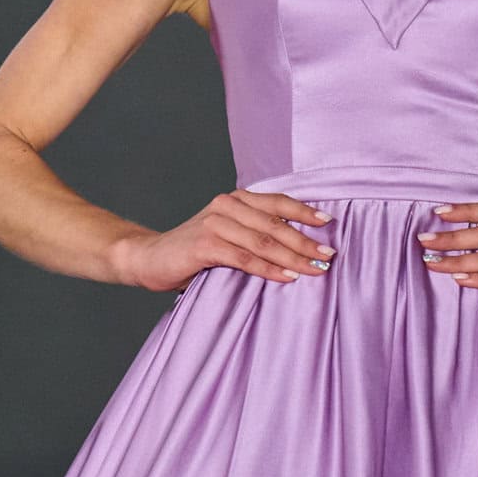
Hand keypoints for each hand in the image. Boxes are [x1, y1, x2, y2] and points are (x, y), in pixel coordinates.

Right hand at [112, 190, 335, 293]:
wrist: (148, 258)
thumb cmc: (192, 252)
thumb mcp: (226, 237)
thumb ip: (253, 235)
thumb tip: (297, 248)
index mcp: (234, 199)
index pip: (277, 202)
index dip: (304, 212)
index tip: (329, 223)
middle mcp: (226, 205)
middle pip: (275, 223)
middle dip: (305, 241)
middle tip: (329, 255)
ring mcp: (215, 223)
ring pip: (264, 241)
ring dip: (293, 256)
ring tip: (316, 269)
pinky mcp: (205, 245)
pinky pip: (245, 258)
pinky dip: (269, 269)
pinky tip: (288, 277)